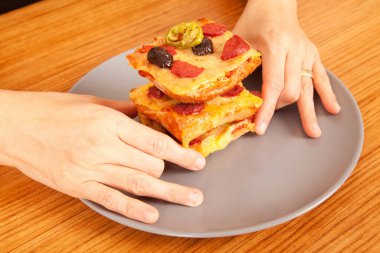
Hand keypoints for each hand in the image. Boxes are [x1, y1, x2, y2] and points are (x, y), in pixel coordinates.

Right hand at [0, 90, 205, 222]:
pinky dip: (134, 209)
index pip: (154, 143)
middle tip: (190, 175)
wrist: (13, 127)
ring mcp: (90, 168)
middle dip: (171, 171)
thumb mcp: (90, 103)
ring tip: (190, 199)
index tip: (197, 161)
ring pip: (137, 183)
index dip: (180, 154)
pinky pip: (112, 200)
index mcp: (108, 123)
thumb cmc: (50, 111)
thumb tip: (144, 116)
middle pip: (150, 165)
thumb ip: (121, 111)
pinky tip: (153, 215)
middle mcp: (103, 146)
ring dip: (168, 193)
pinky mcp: (78, 185)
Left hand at [234, 0, 340, 137]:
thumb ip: (235, 64)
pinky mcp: (313, 55)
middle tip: (265, 121)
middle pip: (291, 90)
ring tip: (313, 133)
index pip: (272, 85)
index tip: (260, 127)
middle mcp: (294, 50)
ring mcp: (307, 53)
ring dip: (309, 112)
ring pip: (309, 88)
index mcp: (275, 46)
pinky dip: (327, 94)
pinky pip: (322, 77)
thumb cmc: (255, 21)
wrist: (275, 4)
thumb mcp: (239, 39)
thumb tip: (228, 93)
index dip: (266, 109)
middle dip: (279, 109)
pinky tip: (333, 108)